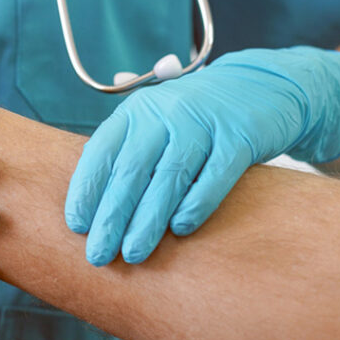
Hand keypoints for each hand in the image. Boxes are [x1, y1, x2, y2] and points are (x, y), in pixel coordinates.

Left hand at [65, 46, 339, 265]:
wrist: (262, 86)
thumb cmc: (196, 111)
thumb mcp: (155, 113)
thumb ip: (122, 140)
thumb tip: (83, 163)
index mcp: (136, 110)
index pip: (102, 151)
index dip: (86, 189)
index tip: (77, 225)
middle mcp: (164, 113)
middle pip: (131, 171)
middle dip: (112, 216)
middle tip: (99, 253)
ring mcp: (202, 124)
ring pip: (168, 178)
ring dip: (148, 220)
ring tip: (133, 253)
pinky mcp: (238, 137)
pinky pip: (214, 176)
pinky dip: (196, 204)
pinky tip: (180, 230)